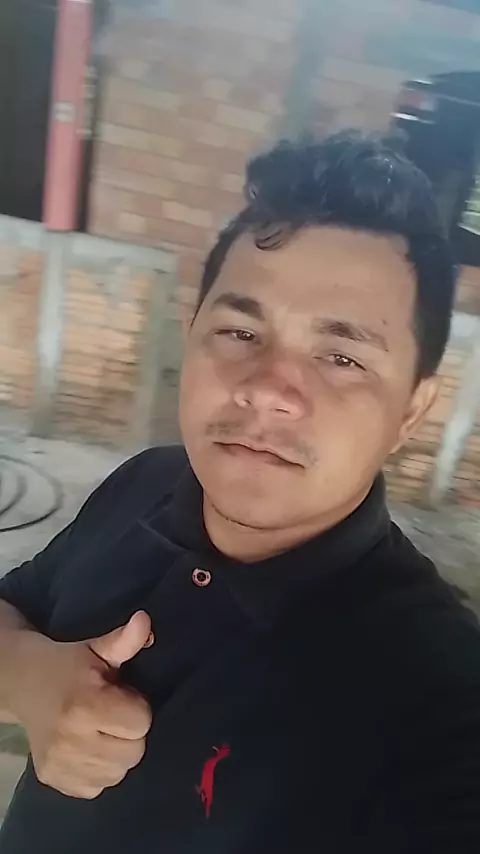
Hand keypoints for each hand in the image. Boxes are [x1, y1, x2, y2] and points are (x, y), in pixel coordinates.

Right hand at [15, 612, 152, 798]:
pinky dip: (100, 771)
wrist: (23, 684)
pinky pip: (98, 787)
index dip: (137, 706)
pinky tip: (90, 748)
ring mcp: (61, 765)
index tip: (122, 696)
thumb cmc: (68, 665)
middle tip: (114, 714)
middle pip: (134, 752)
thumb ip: (125, 640)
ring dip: (118, 754)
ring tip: (103, 731)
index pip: (141, 721)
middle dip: (131, 733)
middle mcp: (71, 739)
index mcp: (84, 704)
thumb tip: (145, 620)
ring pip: (118, 773)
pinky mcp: (54, 781)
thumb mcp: (96, 649)